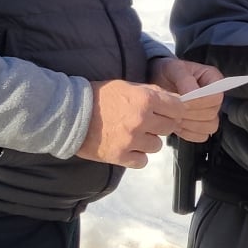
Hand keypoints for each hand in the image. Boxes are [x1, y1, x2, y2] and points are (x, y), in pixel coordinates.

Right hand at [80, 79, 197, 168]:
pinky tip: (128, 148)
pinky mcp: (120, 156)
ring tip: (134, 135)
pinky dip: (137, 156)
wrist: (70, 114)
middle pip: (169, 127)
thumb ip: (150, 93)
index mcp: (145, 99)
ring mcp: (132, 140)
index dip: (174, 110)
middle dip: (161, 125)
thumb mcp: (127, 86)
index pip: (177, 108)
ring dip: (148, 141)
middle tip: (148, 123)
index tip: (168, 112)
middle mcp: (142, 120)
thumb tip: (172, 99)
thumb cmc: (99, 96)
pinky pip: (142, 161)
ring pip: (157, 146)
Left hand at [150, 56, 224, 142]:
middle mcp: (214, 96)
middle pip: (212, 113)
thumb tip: (193, 93)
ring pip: (210, 127)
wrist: (158, 81)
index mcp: (212, 78)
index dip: (200, 102)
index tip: (182, 101)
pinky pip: (201, 136)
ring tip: (174, 118)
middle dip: (191, 114)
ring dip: (190, 125)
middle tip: (173, 111)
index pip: (216, 96)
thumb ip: (184, 79)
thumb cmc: (167, 71)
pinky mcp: (201, 124)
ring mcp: (209, 112)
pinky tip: (176, 126)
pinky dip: (188, 133)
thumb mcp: (173, 68)